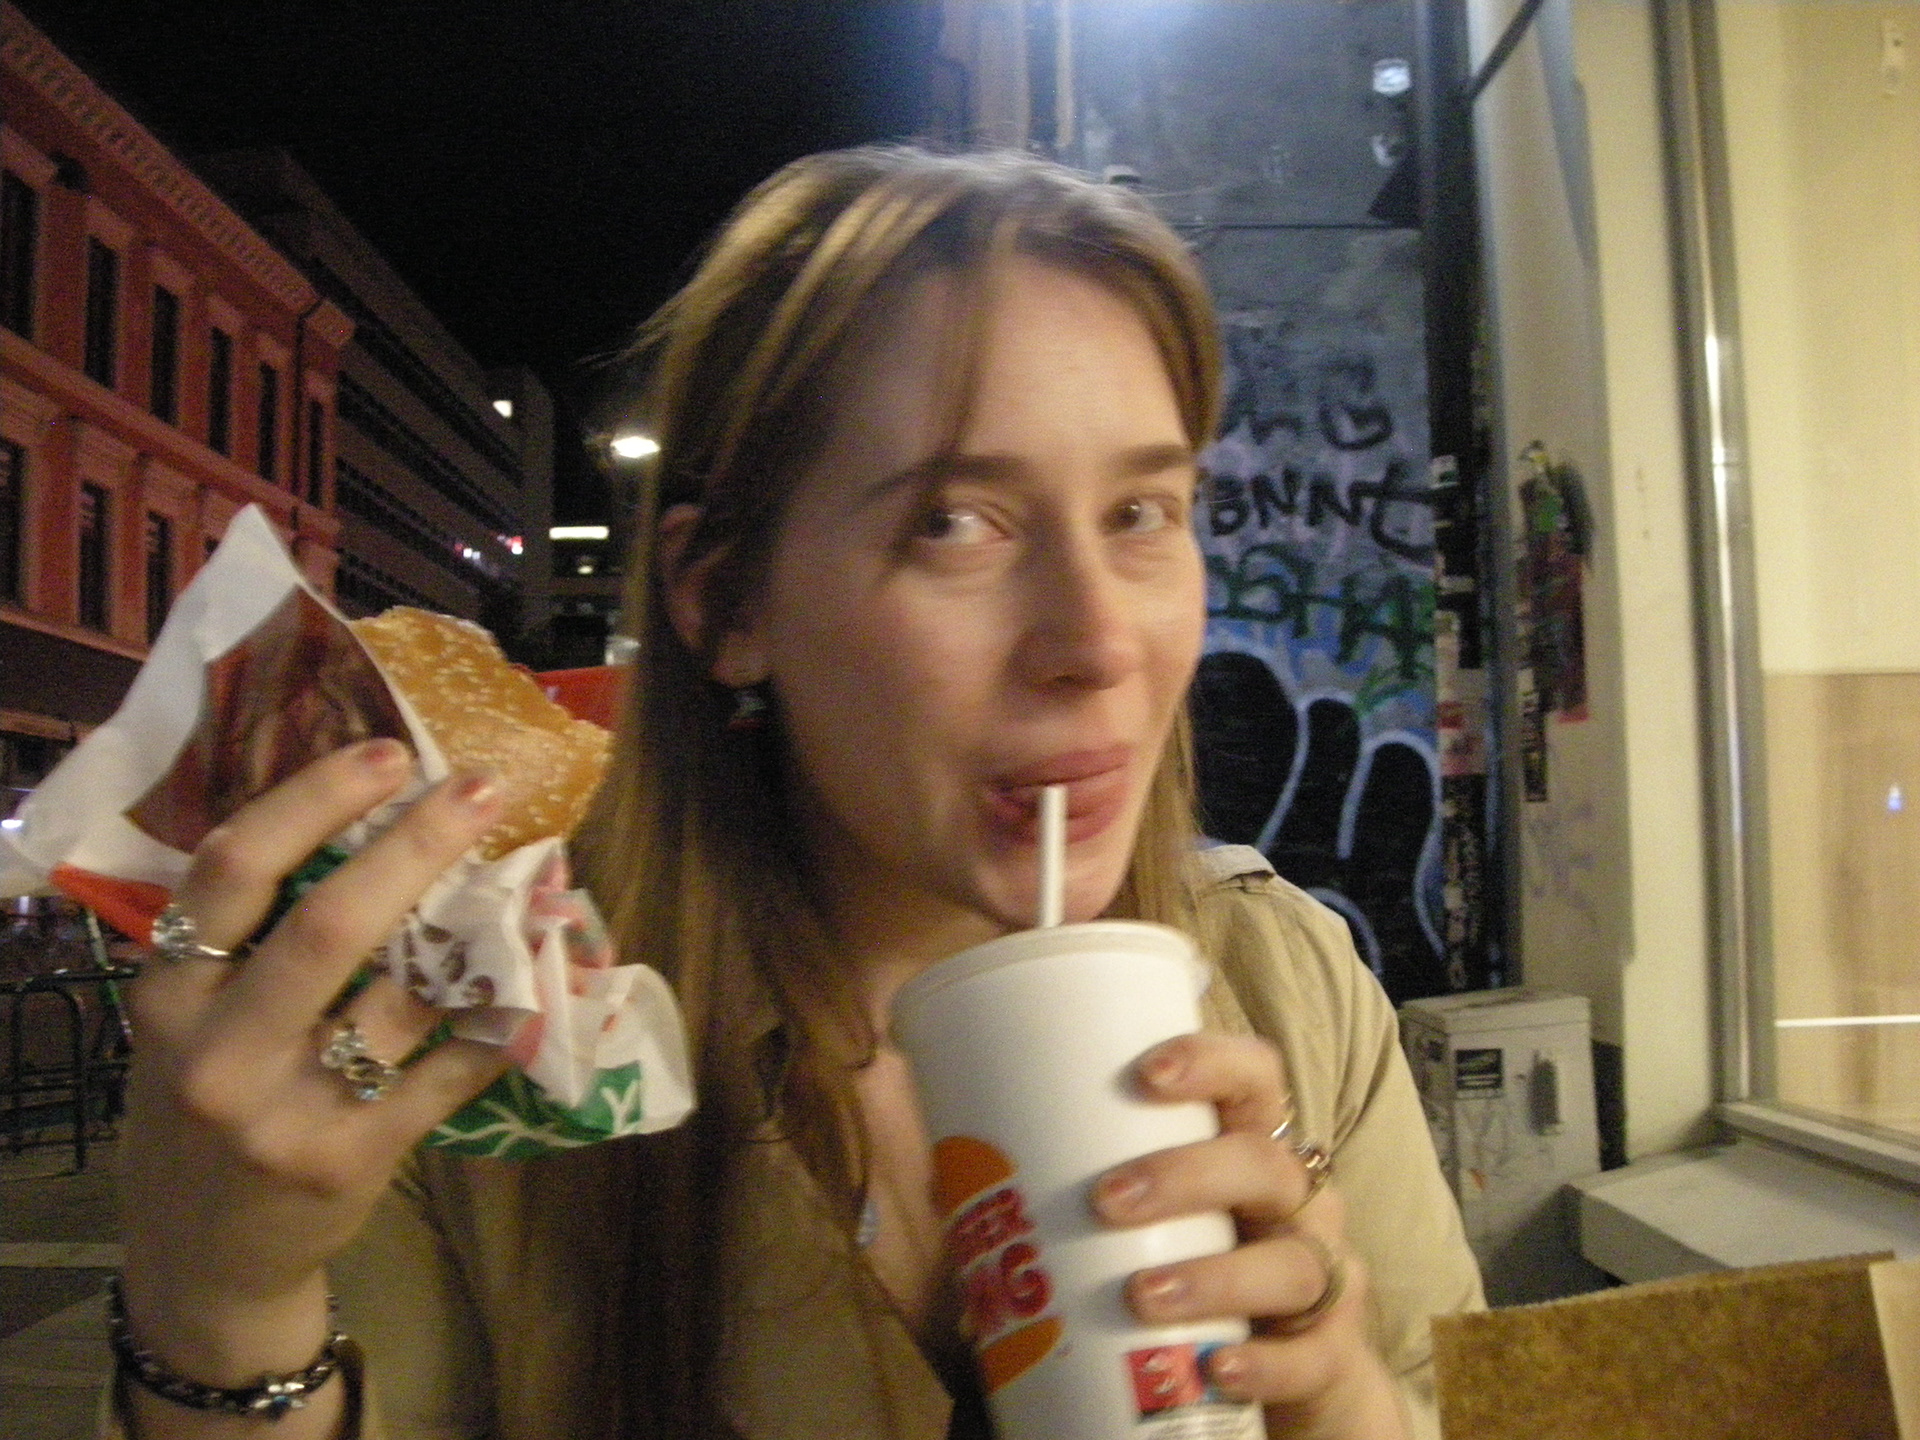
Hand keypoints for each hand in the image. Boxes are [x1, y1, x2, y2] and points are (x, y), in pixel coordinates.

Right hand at [116, 739, 511, 1428]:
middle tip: (481, 787)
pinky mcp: (355, 1158)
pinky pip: (448, 1073)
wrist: (203, 1257)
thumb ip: (245, 941)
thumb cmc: (204, 1106)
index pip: (232, 870)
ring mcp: (289, 1112)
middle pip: (331, 923)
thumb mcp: (189, 1022)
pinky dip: (496, 1023)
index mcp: (170, 997)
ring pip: (405, 997)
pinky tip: (530, 982)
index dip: (313, 799)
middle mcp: (221, 1052)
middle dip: (417, 845)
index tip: (385, 753)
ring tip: (529, 877)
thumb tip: (368, 822)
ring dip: (480, 930)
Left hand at [1092, 1033, 1409, 1439]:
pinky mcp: (1329, 1352)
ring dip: (1216, 1275)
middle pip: (1263, 1164)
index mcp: (1249, 1147)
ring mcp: (1321, 1274)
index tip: (1145, 1073)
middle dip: (1185, 1175)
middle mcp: (1296, 1200)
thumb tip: (937, 1173)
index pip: (1254, 1077)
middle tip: (1107, 1200)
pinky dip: (1266, 1363)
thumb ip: (1059, 1190)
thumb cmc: (1190, 1267)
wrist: (1279, 1372)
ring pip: (1291, 1262)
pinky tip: (1218, 1368)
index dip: (1212, 1061)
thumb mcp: (1142, 1218)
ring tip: (1142, 1295)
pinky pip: (1311, 1356)